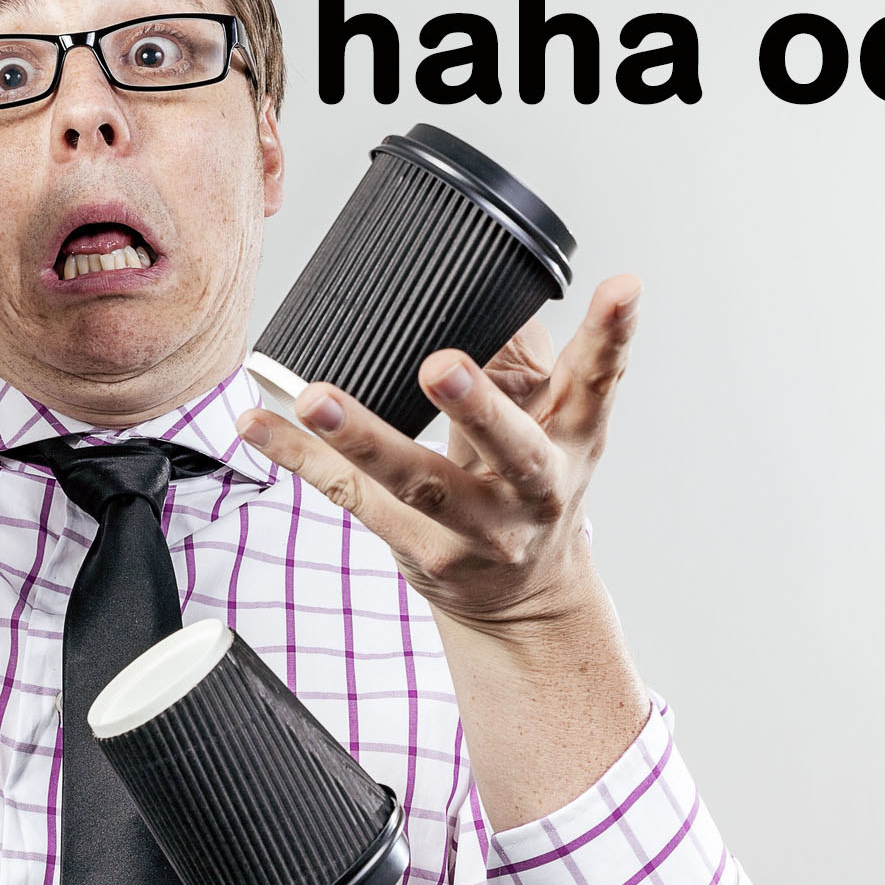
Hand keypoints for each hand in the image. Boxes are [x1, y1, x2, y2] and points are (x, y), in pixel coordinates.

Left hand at [239, 275, 641, 631]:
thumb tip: (494, 285)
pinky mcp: (424, 553)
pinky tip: (260, 424)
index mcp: (573, 441)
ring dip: (360, 436)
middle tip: (441, 365)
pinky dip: (302, 460)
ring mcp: (479, 529)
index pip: (600, 381)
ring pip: (416, 482)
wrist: (524, 600)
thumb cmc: (526, 488)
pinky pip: (353, 499)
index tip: (624, 284)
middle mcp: (535, 489)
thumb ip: (524, 360)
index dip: (613, 334)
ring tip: (314, 396)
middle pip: (510, 447)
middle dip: (477, 407)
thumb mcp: (550, 425)